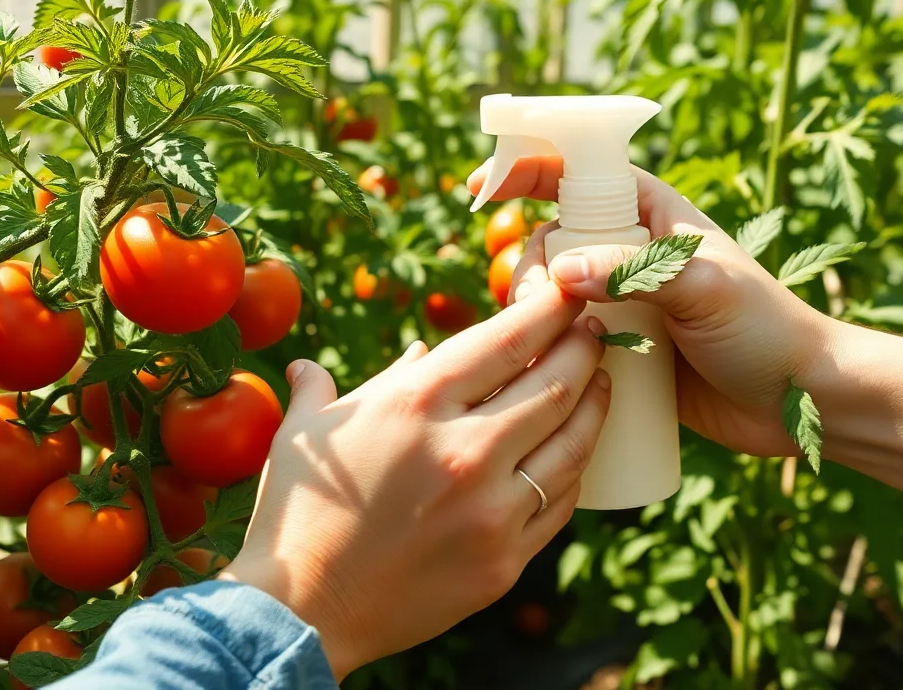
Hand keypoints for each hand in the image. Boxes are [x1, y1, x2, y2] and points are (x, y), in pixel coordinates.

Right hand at [220, 284, 610, 678]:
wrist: (303, 609)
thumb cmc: (300, 509)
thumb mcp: (314, 427)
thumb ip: (357, 377)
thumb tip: (405, 352)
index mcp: (416, 403)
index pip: (509, 339)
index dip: (550, 309)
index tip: (568, 293)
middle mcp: (464, 449)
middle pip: (555, 384)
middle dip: (584, 347)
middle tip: (595, 330)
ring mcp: (491, 509)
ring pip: (572, 444)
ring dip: (595, 405)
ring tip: (602, 382)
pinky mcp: (504, 560)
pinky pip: (559, 503)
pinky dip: (573, 469)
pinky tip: (575, 451)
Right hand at [469, 156, 831, 458]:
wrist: (801, 401)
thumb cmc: (766, 330)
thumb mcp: (706, 289)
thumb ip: (637, 271)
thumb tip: (563, 273)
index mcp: (655, 216)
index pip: (582, 172)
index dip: (531, 168)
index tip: (483, 184)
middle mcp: (632, 253)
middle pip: (552, 240)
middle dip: (532, 267)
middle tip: (544, 304)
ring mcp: (624, 303)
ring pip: (551, 294)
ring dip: (535, 313)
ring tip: (555, 344)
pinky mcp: (620, 351)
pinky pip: (565, 341)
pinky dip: (545, 349)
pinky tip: (545, 369)